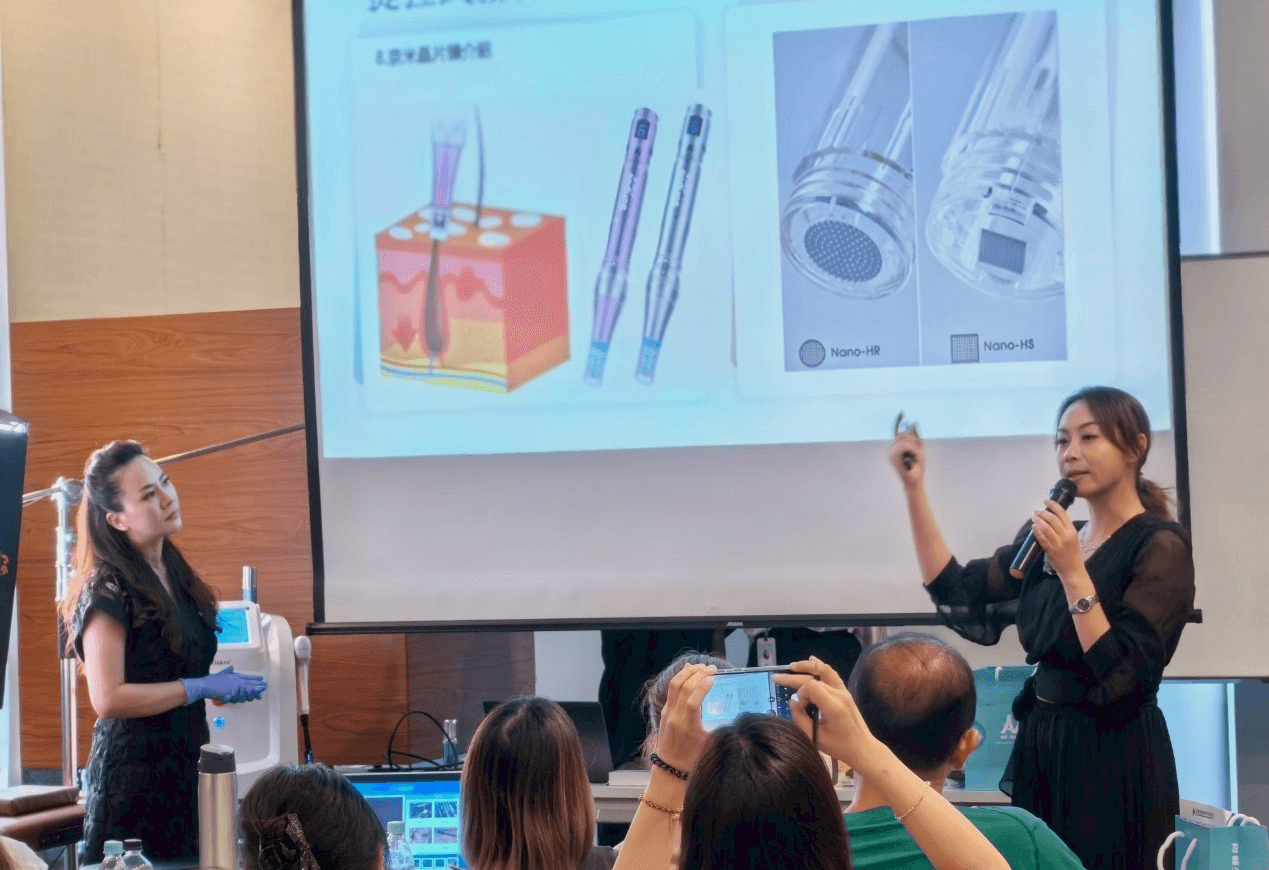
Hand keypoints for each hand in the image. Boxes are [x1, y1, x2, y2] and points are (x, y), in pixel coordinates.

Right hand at [181, 666, 267, 704]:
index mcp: (234, 676)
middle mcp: (236, 681)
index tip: (261, 679)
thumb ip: (228, 671)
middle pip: (250, 683)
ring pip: (248, 691)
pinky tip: (252, 698)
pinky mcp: (232, 694)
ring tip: (261, 693)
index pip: (247, 677)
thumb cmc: (211, 680)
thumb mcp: (221, 673)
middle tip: (265, 686)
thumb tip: (232, 668)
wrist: (205, 686)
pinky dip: (247, 697)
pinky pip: (242, 697)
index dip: (255, 679)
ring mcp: (235, 688)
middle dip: (258, 685)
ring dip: (255, 692)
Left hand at [654, 663, 714, 773]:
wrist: (670, 768)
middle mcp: (675, 718)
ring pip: (674, 685)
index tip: (714, 678)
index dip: (703, 687)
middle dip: (698, 674)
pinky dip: (680, 678)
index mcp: (687, 727)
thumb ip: (720, 729)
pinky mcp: (665, 711)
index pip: (693, 701)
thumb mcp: (710, 745)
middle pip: (683, 688)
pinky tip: (688, 671)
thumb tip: (738, 717)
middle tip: (712, 668)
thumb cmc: (693, 759)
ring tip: (701, 666)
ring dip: (687, 672)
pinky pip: (671, 690)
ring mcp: (668, 713)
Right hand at [775, 657, 881, 774]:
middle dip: (793, 677)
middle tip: (776, 678)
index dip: (800, 692)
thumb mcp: (816, 738)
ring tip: (791, 667)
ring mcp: (844, 691)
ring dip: (807, 666)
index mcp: (833, 706)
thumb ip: (801, 719)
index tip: (798, 705)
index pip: (811, 686)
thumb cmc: (839, 747)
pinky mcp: (845, 692)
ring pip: (824, 670)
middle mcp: (840, 694)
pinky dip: (820, 666)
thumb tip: (793, 701)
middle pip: (814, 677)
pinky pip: (832, 674)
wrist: (863, 748)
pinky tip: (811, 659)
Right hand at [888, 424, 924, 487]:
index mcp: (896, 447)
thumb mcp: (919, 450)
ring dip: (914, 447)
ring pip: (904, 439)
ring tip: (916, 457)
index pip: (896, 431)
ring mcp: (890, 452)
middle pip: (903, 434)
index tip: (902, 412)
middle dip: (914, 441)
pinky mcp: (892, 456)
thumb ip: (916, 437)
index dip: (898, 421)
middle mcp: (891, 449)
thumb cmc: (917, 467)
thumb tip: (913, 423)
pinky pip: (905, 445)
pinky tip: (914, 457)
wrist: (914, 481)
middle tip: (919, 452)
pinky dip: (913, 450)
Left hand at [1030, 498, 1082, 579]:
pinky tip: (1033, 527)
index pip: (1062, 513)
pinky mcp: (1051, 550)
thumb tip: (1051, 519)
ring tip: (1033, 517)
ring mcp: (1058, 543)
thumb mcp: (1072, 539)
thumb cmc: (1073, 554)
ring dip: (1037, 520)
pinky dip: (1037, 531)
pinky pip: (1042, 538)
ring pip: (1046, 527)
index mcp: (1072, 531)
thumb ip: (1064, 529)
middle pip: (1052, 518)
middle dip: (1042, 512)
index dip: (1052, 505)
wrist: (1074, 570)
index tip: (1045, 500)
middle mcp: (1066, 535)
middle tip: (1036, 511)